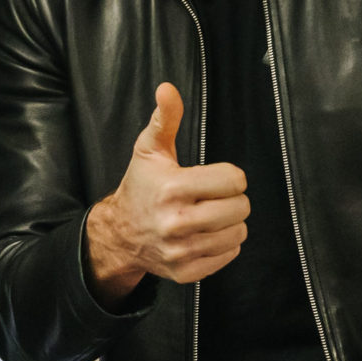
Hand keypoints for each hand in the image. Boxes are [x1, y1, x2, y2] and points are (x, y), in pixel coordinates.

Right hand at [84, 83, 248, 303]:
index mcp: (172, 189)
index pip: (234, 180)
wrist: (120, 233)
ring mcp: (182, 251)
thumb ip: (165, 118)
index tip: (213, 178)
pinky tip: (205, 233)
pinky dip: (224, 243)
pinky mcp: (187, 272)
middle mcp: (177, 223)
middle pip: (241, 207)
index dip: (229, 176)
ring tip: (209, 214)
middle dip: (232, 199)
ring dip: (230, 221)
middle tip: (212, 197)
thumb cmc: (141, 186)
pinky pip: (230, 254)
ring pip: (239, 232)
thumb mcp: (149, 148)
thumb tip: (168, 88)